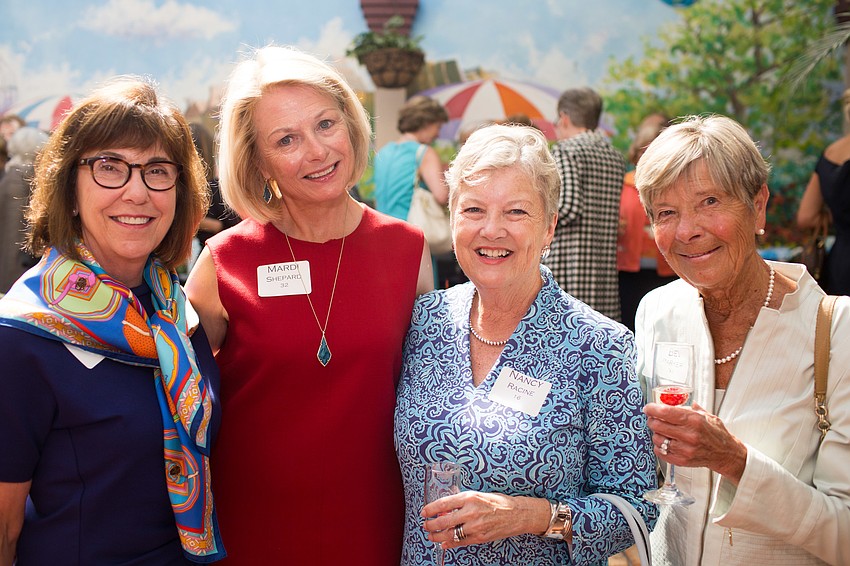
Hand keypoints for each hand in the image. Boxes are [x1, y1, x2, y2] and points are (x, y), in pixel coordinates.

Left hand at [421, 491, 550, 548]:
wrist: (517, 514)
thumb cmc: (499, 502)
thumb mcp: (479, 495)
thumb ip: (462, 500)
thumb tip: (446, 505)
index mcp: (470, 498)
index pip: (443, 504)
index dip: (430, 509)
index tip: (424, 512)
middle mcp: (471, 512)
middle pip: (443, 521)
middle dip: (431, 524)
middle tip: (426, 525)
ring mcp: (475, 526)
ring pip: (450, 534)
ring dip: (437, 536)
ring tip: (431, 535)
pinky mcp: (480, 538)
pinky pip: (461, 542)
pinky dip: (450, 544)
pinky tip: (444, 543)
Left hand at [644, 402, 747, 483]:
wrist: (726, 454)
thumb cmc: (716, 434)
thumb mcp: (707, 415)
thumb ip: (690, 408)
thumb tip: (674, 401)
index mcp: (694, 421)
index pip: (665, 412)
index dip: (652, 409)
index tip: (648, 408)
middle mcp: (689, 435)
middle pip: (658, 425)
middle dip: (652, 420)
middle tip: (653, 418)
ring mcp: (685, 449)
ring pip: (657, 438)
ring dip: (656, 433)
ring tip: (662, 431)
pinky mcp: (682, 460)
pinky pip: (660, 452)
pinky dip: (659, 446)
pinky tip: (665, 442)